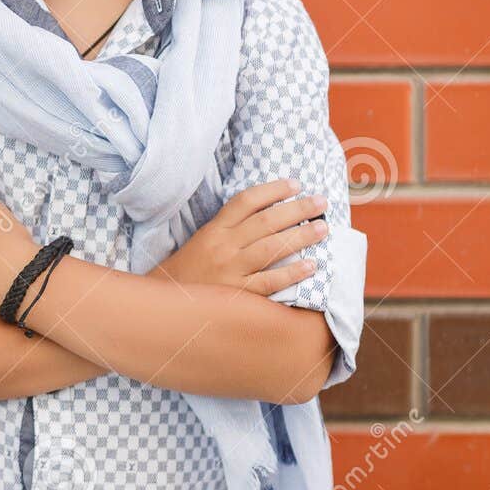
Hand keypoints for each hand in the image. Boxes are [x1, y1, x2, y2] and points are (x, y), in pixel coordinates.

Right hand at [154, 177, 326, 295]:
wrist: (166, 305)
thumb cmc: (189, 272)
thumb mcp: (203, 241)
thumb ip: (230, 229)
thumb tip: (268, 217)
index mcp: (214, 229)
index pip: (246, 201)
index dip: (272, 190)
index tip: (295, 184)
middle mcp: (223, 245)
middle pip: (265, 221)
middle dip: (297, 209)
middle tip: (321, 202)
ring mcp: (230, 270)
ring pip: (271, 248)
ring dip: (301, 236)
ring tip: (323, 228)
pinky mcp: (236, 295)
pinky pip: (269, 282)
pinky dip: (292, 273)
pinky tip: (312, 266)